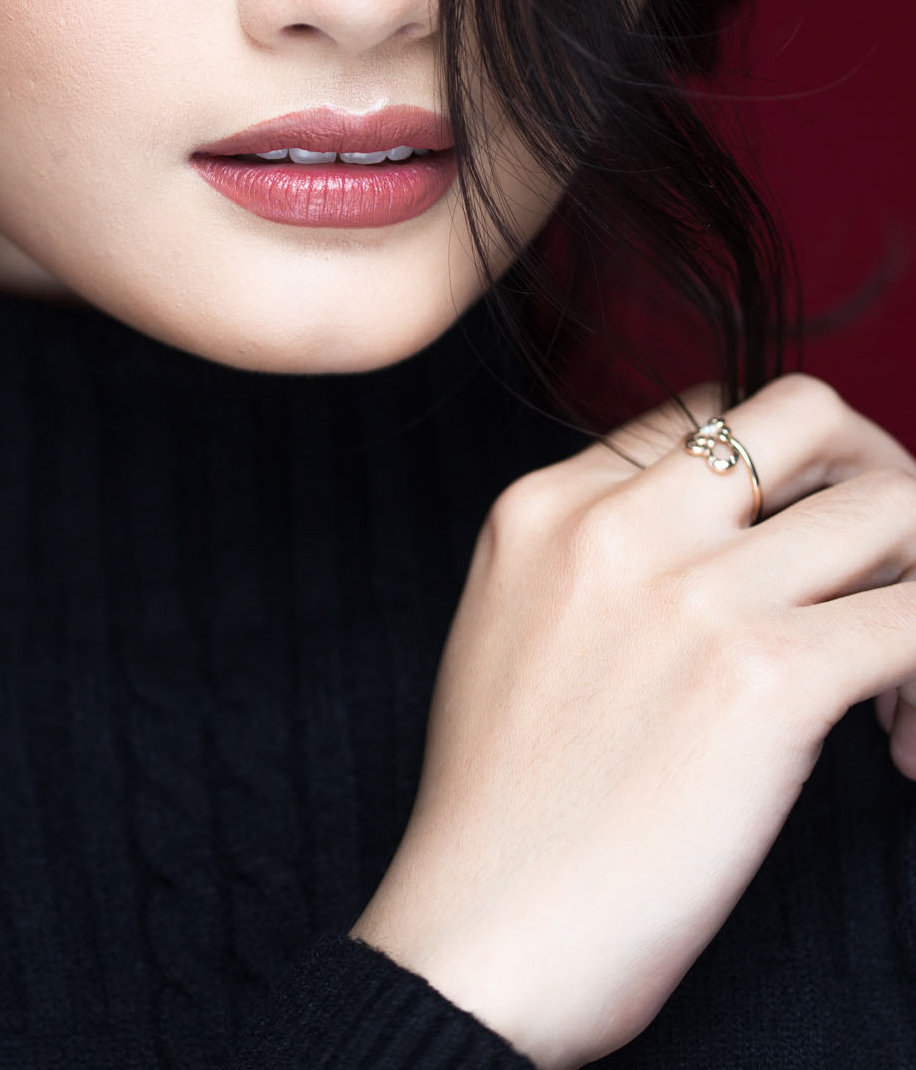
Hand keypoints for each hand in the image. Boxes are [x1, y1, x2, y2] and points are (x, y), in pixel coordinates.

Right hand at [350, 375, 915, 1068]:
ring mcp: (695, 593)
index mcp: (549, 504)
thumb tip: (727, 545)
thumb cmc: (503, 815)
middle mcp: (621, 522)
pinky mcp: (766, 679)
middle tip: (885, 572)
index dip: (785, 476)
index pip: (711, 416)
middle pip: (808, 412)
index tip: (803, 560)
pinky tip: (902, 742)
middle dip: (875, 476)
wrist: (477, 938)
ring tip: (897, 684)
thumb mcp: (510, 628)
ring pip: (892, 508)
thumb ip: (597, 560)